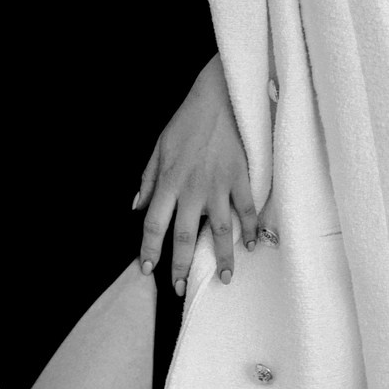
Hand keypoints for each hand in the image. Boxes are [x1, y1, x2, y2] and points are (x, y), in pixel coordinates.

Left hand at [133, 55, 257, 295]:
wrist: (218, 99)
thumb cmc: (186, 123)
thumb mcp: (159, 147)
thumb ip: (148, 180)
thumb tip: (136, 207)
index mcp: (168, 181)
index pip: (153, 223)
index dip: (148, 249)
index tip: (146, 269)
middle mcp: (192, 189)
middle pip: (185, 235)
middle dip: (181, 265)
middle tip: (181, 289)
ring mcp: (219, 186)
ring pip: (219, 230)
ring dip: (221, 257)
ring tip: (223, 279)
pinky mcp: (241, 179)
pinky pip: (246, 210)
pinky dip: (251, 229)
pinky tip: (252, 246)